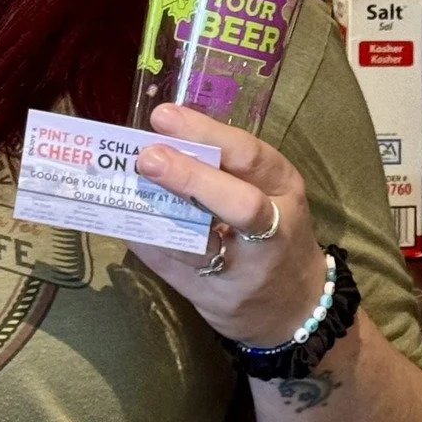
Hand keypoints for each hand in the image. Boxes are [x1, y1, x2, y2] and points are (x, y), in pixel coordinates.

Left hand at [128, 103, 327, 345]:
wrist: (297, 304)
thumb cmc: (275, 230)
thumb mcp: (269, 191)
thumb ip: (226, 168)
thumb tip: (162, 136)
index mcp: (283, 189)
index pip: (250, 156)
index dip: (206, 134)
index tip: (164, 117)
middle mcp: (273, 231)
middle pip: (240, 205)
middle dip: (191, 178)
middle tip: (147, 158)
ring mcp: (246, 271)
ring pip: (200, 246)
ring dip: (158, 216)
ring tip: (124, 190)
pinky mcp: (217, 298)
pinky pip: (173, 270)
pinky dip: (147, 244)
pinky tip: (124, 224)